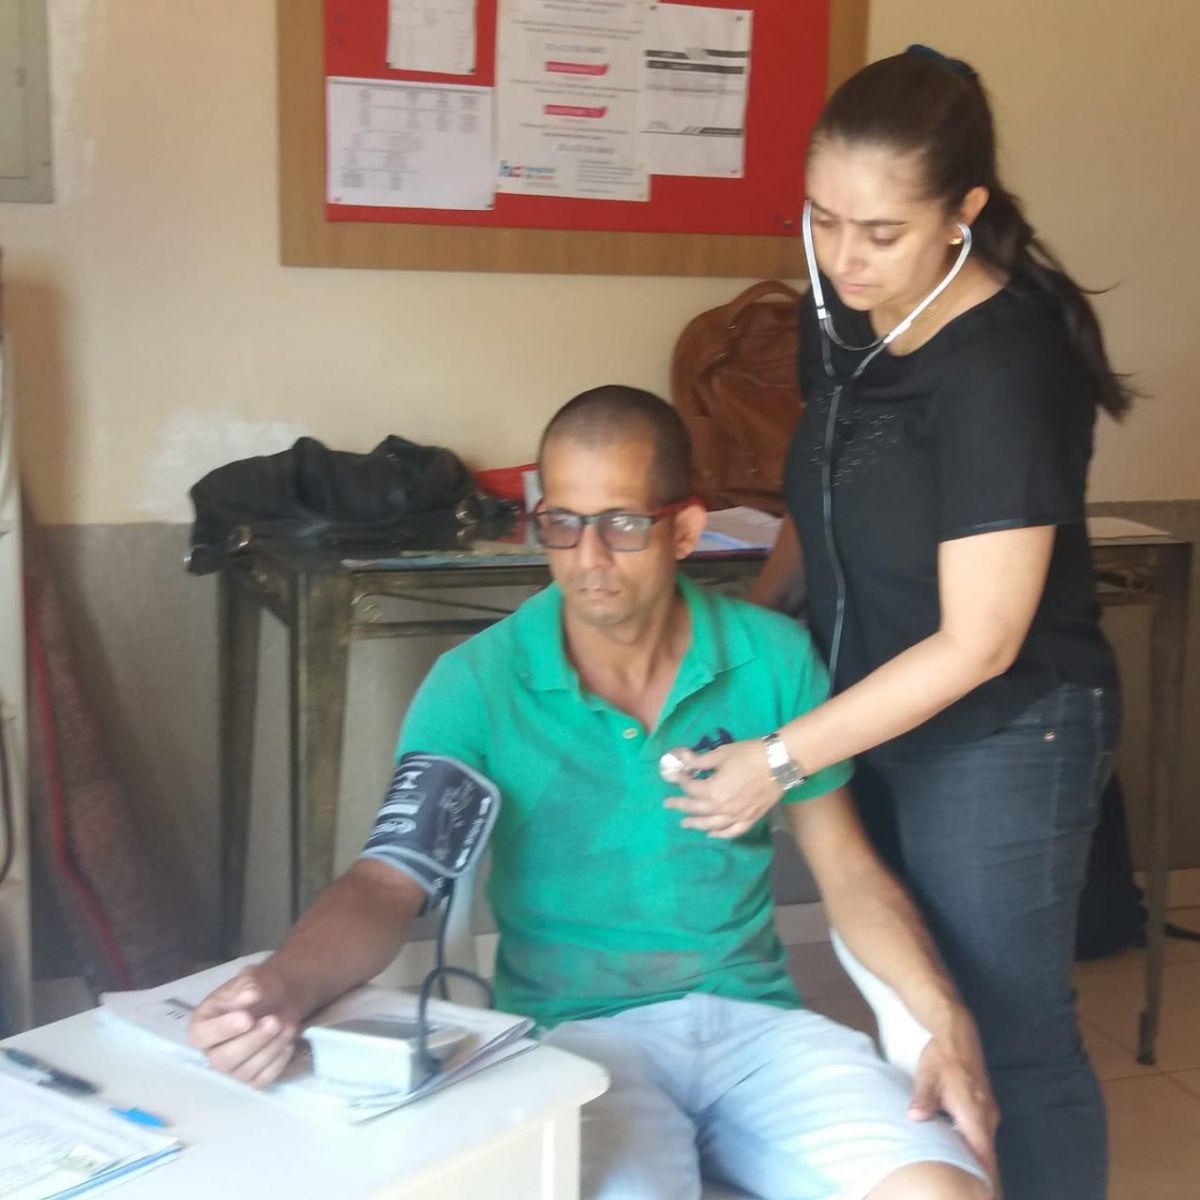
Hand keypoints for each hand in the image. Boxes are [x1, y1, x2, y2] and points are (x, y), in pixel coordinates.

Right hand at [187, 962, 302, 1087]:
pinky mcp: (252, 1077)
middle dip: (251, 1041)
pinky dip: (277, 1063)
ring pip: (244, 1072)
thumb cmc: (257, 988)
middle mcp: (212, 1051)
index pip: (201, 1036)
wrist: (278, 998)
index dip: (222, 1029)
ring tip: (287, 1027)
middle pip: (222, 1060)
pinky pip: (262, 1080)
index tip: (247, 1018)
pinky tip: (288, 1043)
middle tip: (273, 1021)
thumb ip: (248, 985)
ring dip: (269, 1050)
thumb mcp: (251, 978)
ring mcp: (232, 1067)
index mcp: (202, 1025)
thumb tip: (249, 996)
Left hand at [662, 739, 782, 838]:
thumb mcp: (720, 754)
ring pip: (712, 824)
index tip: (677, 775)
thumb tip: (681, 757)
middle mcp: (722, 808)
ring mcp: (737, 816)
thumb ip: (699, 761)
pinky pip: (733, 831)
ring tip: (685, 824)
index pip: (690, 788)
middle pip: (697, 808)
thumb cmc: (748, 755)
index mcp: (712, 791)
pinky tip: (712, 834)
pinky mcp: (751, 818)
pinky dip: (721, 834)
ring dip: (696, 824)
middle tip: (669, 804)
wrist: (779, 763)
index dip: (681, 780)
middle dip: (681, 805)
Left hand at [909, 1016, 998, 1179]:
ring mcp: (989, 1109)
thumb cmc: (941, 1058)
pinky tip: (958, 1145)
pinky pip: (984, 1131)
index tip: (975, 1186)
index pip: (984, 1153)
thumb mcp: (927, 1078)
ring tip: (959, 1166)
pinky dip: (975, 1141)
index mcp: (974, 1112)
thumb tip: (915, 1118)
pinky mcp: (986, 1104)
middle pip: (986, 1151)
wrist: (957, 1034)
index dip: (981, 1172)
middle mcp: (987, 1115)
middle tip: (960, 1179)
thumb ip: (923, 1100)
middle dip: (976, 1167)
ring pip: (985, 1141)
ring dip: (975, 1154)